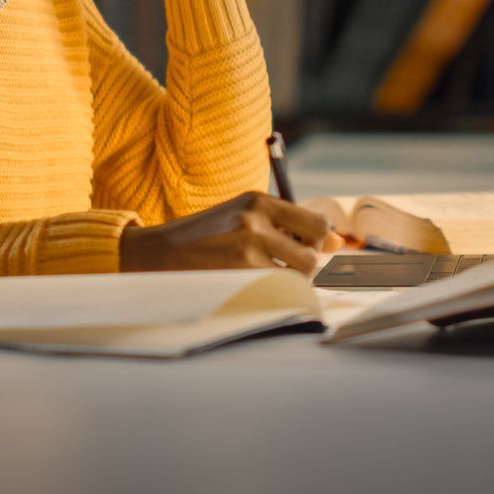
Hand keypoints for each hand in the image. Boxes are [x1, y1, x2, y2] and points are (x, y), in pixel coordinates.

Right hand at [120, 192, 346, 275]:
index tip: (302, 251)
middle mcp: (255, 218)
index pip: (317, 224)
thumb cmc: (206, 238)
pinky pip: (277, 289)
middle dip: (303, 267)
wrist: (156, 252)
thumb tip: (338, 244)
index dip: (316, 243)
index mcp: (258, 200)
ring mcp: (247, 245)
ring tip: (259, 276)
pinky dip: (271, 293)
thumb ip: (289, 228)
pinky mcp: (238, 271)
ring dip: (287, 282)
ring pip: (297, 275)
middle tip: (277, 268)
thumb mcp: (244, 219)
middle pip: (313, 253)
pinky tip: (248, 286)